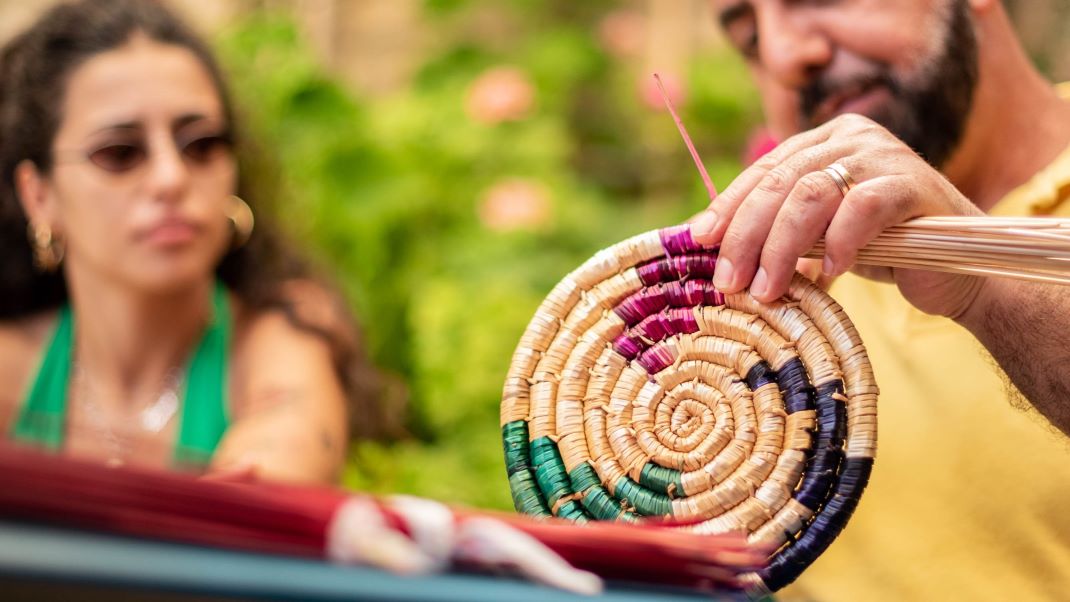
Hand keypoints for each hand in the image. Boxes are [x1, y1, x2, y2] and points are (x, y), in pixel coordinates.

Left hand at [691, 114, 986, 318]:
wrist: (952, 273)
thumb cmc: (877, 252)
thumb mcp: (816, 237)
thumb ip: (774, 230)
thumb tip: (706, 244)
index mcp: (823, 141)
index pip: (764, 170)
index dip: (729, 206)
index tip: (699, 241)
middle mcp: (852, 138)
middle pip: (782, 182)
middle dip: (746, 235)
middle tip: (727, 280)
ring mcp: (886, 155)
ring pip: (813, 194)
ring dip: (781, 247)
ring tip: (765, 289)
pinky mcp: (914, 184)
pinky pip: (863, 207)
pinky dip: (840, 241)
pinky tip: (830, 274)